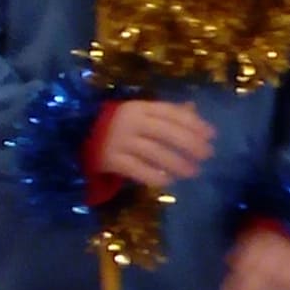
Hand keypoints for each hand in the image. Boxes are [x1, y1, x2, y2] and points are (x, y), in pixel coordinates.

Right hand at [91, 95, 214, 188]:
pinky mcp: (110, 159)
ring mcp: (119, 141)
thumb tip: (194, 110)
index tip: (212, 135)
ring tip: (193, 171)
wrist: (77, 135)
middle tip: (207, 155)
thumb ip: (165, 113)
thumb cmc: (117, 125)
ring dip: (177, 163)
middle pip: (166, 132)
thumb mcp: (139, 114)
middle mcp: (130, 121)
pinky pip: (137, 170)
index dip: (193, 123)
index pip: (171, 113)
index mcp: (139, 107)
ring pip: (154, 152)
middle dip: (190, 143)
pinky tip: (169, 182)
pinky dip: (155, 177)